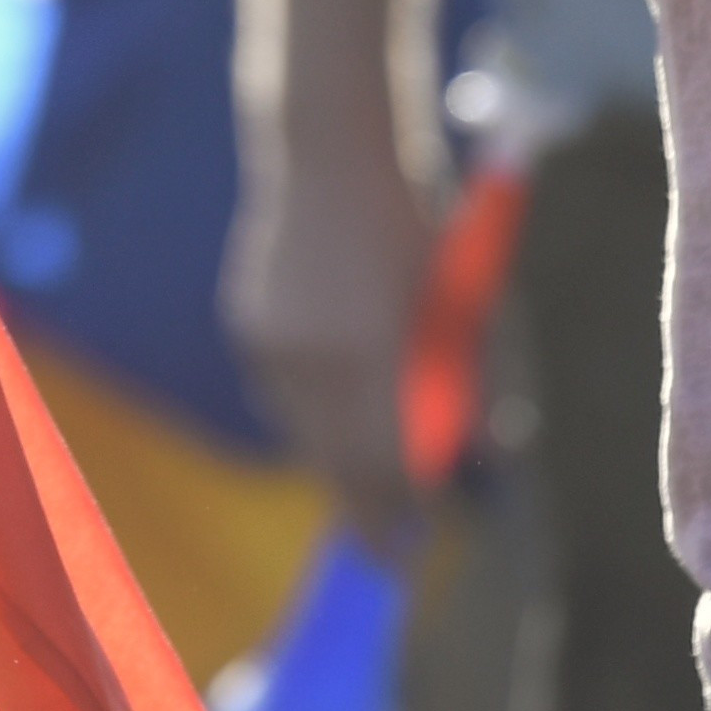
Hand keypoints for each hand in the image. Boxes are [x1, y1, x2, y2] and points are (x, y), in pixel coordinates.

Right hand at [227, 118, 436, 557]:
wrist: (328, 157)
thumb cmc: (417, 228)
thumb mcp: (459, 306)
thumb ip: (460, 386)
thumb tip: (463, 459)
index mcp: (374, 348)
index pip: (384, 460)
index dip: (398, 509)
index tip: (410, 548)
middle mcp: (314, 354)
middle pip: (336, 461)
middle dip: (363, 509)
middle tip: (386, 553)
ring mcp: (272, 342)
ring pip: (303, 433)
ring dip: (335, 460)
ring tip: (364, 485)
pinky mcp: (247, 327)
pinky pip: (280, 395)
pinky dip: (309, 411)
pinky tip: (332, 403)